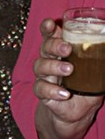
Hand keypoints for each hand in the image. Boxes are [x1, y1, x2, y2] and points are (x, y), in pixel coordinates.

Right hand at [33, 18, 103, 138]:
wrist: (76, 114)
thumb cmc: (85, 86)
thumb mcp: (98, 71)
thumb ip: (104, 59)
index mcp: (59, 51)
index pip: (49, 35)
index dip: (47, 28)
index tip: (51, 24)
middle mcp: (48, 60)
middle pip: (44, 47)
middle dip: (54, 45)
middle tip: (67, 49)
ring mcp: (44, 77)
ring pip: (40, 66)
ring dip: (54, 66)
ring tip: (69, 70)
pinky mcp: (43, 93)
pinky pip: (40, 88)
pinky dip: (52, 90)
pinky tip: (64, 93)